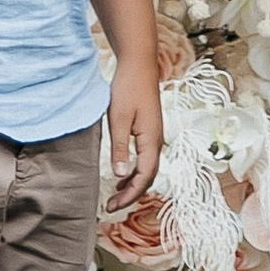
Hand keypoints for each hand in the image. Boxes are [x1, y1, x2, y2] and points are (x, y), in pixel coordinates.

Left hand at [102, 65, 163, 213]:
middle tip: (112, 206)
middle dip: (132, 194)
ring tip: (116, 194)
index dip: (129, 195)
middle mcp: (157, 140)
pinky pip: (145, 157)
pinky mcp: (149, 129)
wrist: (139, 64)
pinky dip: (135, 171)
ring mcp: (155, 134)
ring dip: (134, 184)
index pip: (144, 177)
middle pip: (149, 176)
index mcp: (151, 140)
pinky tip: (123, 173)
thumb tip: (119, 175)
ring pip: (148, 168)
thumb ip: (119, 148)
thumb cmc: (128, 88)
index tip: (112, 206)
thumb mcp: (118, 119)